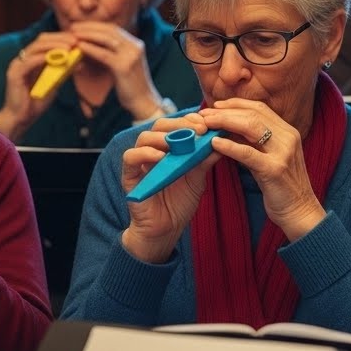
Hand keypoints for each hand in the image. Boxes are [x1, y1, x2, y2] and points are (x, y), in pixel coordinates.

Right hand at [0, 31, 78, 140]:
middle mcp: (22, 59)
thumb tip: (79, 62)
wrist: (20, 119)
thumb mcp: (53, 84)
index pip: (45, 41)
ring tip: (69, 47)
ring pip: (36, 48)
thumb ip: (62, 72)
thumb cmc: (35, 102)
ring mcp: (17, 65)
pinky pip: (30, 62)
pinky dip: (44, 57)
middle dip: (59, 38)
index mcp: (30, 59)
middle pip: (41, 40)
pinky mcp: (14, 74)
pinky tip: (57, 57)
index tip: (77, 39)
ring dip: (54, 46)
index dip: (61, 38)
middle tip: (75, 40)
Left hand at [71, 21, 162, 118]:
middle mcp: (135, 46)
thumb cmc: (131, 86)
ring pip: (106, 39)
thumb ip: (114, 53)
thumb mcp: (124, 64)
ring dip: (88, 34)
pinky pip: (104, 54)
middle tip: (73, 27)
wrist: (144, 102)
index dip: (95, 25)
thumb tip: (92, 44)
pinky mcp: (124, 66)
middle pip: (109, 30)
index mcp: (136, 44)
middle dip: (89, 27)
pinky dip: (90, 48)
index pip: (113, 29)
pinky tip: (80, 47)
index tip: (80, 26)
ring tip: (74, 34)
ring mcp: (131, 56)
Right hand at [121, 114, 222, 262]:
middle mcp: (152, 151)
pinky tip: (160, 157)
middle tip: (198, 130)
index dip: (189, 120)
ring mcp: (140, 163)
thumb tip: (221, 141)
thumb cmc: (179, 203)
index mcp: (168, 148)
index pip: (175, 125)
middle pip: (159, 125)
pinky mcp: (129, 176)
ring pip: (144, 137)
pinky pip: (130, 157)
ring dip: (163, 137)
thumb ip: (204, 160)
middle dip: (179, 124)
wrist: (166, 230)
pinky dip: (144, 153)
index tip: (206, 124)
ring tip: (180, 142)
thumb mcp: (197, 179)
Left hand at [202, 98, 325, 240]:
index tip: (215, 105)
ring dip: (224, 122)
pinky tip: (214, 143)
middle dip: (225, 111)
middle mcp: (288, 138)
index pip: (260, 108)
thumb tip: (227, 130)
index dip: (236, 104)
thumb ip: (252, 144)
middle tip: (204, 113)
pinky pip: (248, 153)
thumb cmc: (281, 188)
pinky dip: (229, 146)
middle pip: (253, 114)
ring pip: (251, 127)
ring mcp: (283, 153)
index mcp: (288, 132)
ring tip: (206, 123)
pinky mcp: (275, 170)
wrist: (301, 212)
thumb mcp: (268, 159)